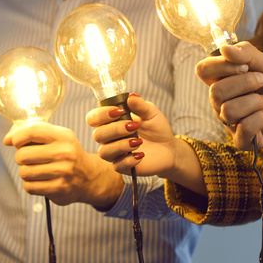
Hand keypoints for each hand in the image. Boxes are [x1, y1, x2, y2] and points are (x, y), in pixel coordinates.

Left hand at [4, 123, 122, 208]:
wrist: (88, 177)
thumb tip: (7, 140)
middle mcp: (65, 153)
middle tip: (29, 159)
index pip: (31, 131)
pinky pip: (29, 187)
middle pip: (22, 155)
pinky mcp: (60, 189)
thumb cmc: (64, 153)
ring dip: (25, 172)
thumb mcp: (54, 136)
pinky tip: (40, 181)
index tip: (16, 142)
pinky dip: (30, 185)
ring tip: (36, 170)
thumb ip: (30, 132)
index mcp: (63, 136)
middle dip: (21, 157)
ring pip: (24, 172)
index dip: (17, 137)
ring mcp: (63, 172)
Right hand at [88, 95, 206, 196]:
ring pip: (104, 152)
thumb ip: (140, 105)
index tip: (119, 111)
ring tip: (138, 142)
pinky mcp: (122, 166)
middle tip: (134, 127)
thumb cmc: (156, 128)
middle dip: (115, 129)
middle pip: (97, 135)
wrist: (169, 148)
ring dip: (121, 145)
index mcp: (111, 122)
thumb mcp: (151, 113)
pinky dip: (129, 160)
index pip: (93, 118)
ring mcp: (114, 153)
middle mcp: (109, 138)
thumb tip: (131, 96)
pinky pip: (117, 166)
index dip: (101, 114)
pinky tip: (141, 155)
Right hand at [196, 41, 262, 149]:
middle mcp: (221, 103)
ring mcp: (230, 123)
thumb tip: (225, 48)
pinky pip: (241, 130)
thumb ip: (246, 53)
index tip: (245, 64)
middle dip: (244, 83)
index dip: (221, 65)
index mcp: (222, 82)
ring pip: (227, 111)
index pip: (203, 71)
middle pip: (215, 92)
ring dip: (254, 101)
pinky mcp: (243, 140)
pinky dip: (258, 119)